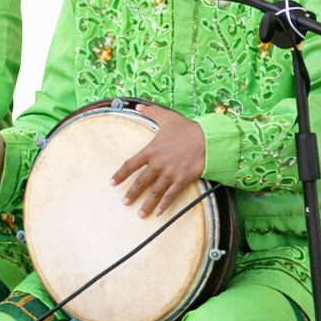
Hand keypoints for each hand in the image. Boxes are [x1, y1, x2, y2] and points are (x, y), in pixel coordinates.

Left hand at [110, 104, 206, 218]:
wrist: (207, 139)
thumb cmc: (186, 128)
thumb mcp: (166, 117)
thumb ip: (150, 112)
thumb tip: (138, 106)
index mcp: (150, 151)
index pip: (130, 165)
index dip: (120, 175)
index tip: (112, 183)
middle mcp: (157, 165)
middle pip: (140, 183)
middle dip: (131, 194)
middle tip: (124, 203)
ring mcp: (169, 174)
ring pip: (154, 193)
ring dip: (146, 205)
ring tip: (139, 215)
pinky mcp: (181, 181)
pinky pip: (170, 196)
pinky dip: (164, 206)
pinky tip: (159, 214)